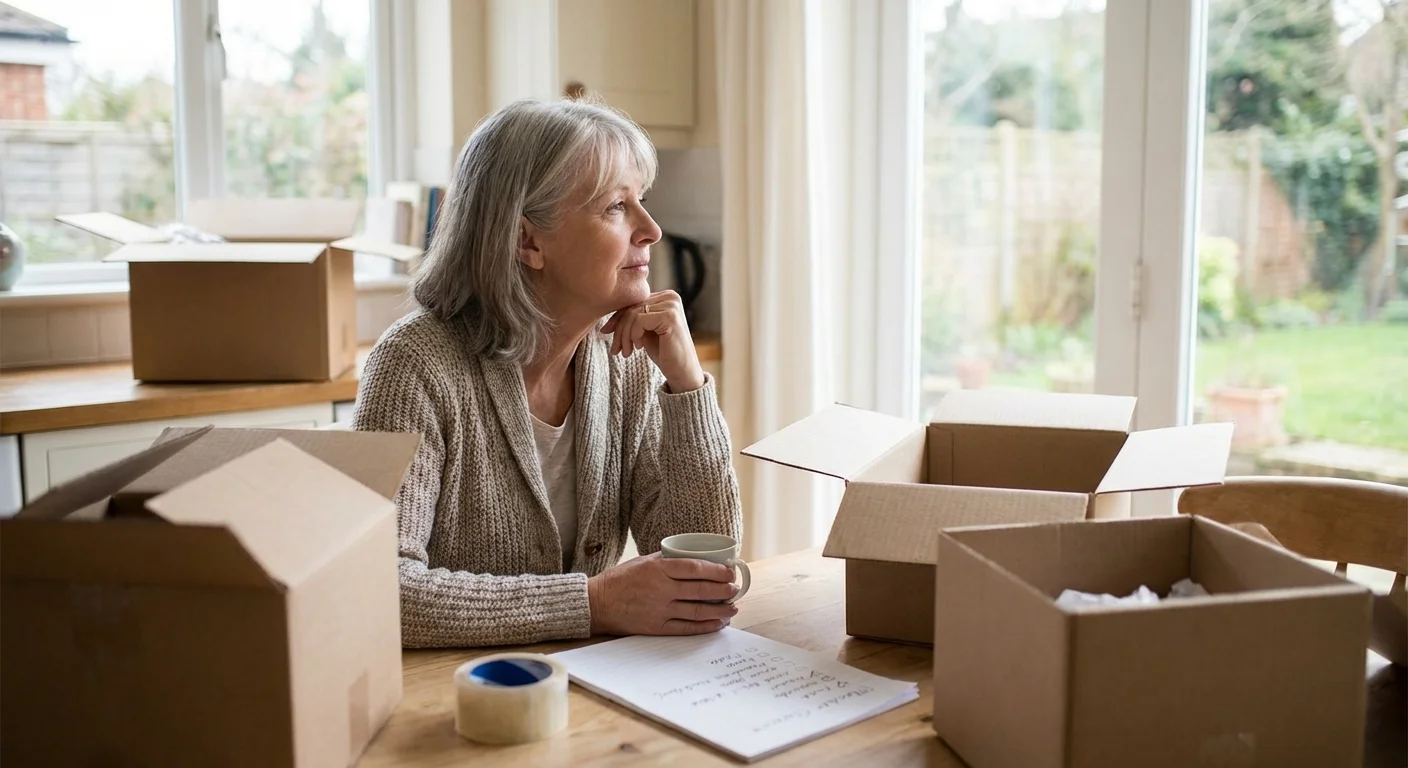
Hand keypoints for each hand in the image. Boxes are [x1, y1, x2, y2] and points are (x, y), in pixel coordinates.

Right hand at [587, 552, 738, 635]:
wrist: (597, 604)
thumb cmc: (620, 580)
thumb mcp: (643, 561)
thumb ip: (668, 561)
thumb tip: (697, 561)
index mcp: (658, 569)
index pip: (695, 568)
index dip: (717, 571)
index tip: (730, 572)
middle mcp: (661, 589)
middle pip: (701, 590)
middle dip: (723, 590)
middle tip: (735, 589)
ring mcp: (659, 610)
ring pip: (697, 610)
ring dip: (719, 610)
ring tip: (733, 608)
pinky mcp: (656, 627)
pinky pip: (686, 628)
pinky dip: (705, 626)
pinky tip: (718, 623)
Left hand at [603, 291, 704, 392]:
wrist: (682, 372)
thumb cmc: (664, 353)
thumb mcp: (644, 331)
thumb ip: (632, 318)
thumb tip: (605, 318)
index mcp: (665, 297)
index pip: (633, 301)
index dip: (617, 317)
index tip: (606, 332)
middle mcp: (670, 297)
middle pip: (631, 307)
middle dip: (619, 329)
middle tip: (616, 350)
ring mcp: (672, 305)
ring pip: (633, 314)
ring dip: (624, 336)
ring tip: (626, 352)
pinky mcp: (670, 316)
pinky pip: (639, 321)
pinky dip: (633, 335)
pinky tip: (638, 347)